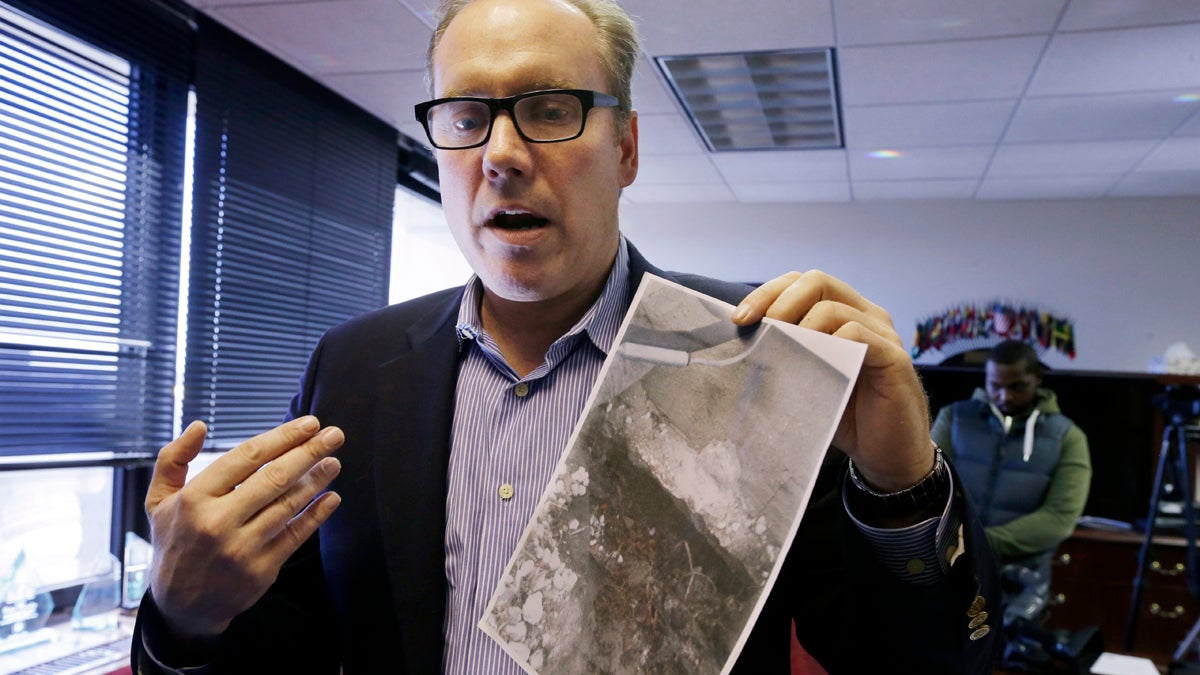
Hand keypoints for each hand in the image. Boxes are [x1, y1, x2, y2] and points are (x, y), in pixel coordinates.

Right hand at [145, 416, 343, 641]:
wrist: (181, 607)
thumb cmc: (175, 543)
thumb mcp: (158, 502)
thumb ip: (172, 460)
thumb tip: (199, 426)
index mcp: (195, 498)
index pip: (247, 457)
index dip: (282, 437)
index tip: (308, 424)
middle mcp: (218, 522)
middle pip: (274, 477)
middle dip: (309, 452)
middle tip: (335, 435)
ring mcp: (242, 547)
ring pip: (288, 504)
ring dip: (317, 480)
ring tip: (334, 462)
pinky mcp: (262, 570)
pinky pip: (295, 535)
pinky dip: (317, 514)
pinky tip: (331, 497)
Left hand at [732, 270, 931, 491]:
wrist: (886, 455)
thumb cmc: (844, 415)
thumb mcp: (806, 380)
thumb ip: (784, 357)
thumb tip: (740, 347)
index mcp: (843, 313)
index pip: (802, 282)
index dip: (768, 293)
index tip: (741, 319)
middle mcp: (865, 315)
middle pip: (817, 282)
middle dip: (779, 301)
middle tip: (760, 330)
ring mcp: (882, 333)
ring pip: (833, 308)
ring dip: (798, 329)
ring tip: (780, 354)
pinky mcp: (894, 357)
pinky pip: (857, 335)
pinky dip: (828, 345)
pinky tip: (812, 367)